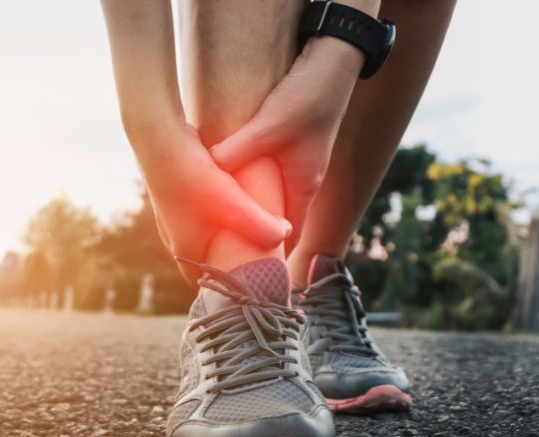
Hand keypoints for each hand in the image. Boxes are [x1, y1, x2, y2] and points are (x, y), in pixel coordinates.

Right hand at [131, 122, 291, 284]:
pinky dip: (218, 217)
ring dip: (225, 237)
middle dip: (232, 262)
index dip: (230, 286)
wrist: (158, 140)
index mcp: (185, 251)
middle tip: (259, 260)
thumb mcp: (234, 205)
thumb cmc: (194, 177)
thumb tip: (285, 234)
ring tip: (252, 233)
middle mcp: (175, 238)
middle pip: (208, 260)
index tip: (253, 284)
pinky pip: (201, 216)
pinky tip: (237, 202)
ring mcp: (173, 218)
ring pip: (204, 236)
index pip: (209, 284)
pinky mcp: (176, 197)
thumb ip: (262, 225)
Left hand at [210, 36, 364, 252]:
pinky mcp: (291, 144)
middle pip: (277, 221)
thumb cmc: (308, 96)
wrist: (332, 61)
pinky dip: (250, 184)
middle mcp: (303, 179)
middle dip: (253, 236)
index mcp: (304, 186)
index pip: (288, 238)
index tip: (243, 272)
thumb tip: (205, 174)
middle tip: (221, 248)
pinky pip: (268, 176)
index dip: (268, 258)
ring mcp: (298, 162)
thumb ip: (237, 151)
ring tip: (219, 219)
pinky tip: (228, 179)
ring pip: (271, 198)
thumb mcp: (269, 126)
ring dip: (250, 208)